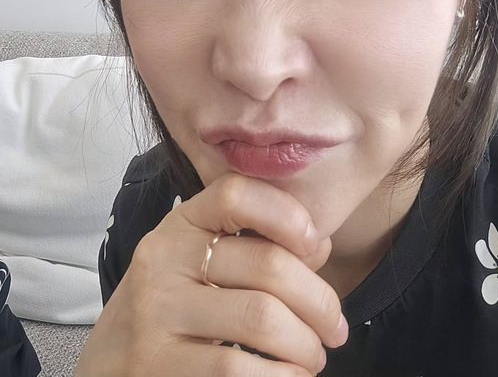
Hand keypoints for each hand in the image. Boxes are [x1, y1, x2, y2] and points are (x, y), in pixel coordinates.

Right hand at [75, 171, 347, 375]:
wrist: (108, 366)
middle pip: (267, 265)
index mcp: (180, 225)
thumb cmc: (171, 309)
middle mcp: (163, 258)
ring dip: (306, 345)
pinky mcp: (156, 363)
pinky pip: (239, 368)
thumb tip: (318, 246)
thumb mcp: (200, 264)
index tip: (316, 247)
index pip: (236, 193)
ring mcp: (156, 312)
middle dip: (319, 302)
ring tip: (314, 357)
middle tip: (334, 328)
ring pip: (262, 318)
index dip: (288, 214)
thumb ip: (256, 247)